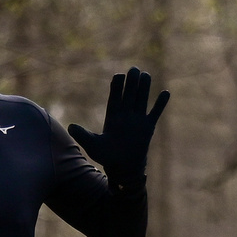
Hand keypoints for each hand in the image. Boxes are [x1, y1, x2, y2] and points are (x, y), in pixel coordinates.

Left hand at [68, 66, 169, 182]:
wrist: (123, 168)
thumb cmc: (106, 157)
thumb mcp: (93, 145)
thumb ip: (82, 135)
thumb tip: (70, 127)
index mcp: (112, 117)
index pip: (115, 97)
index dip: (117, 86)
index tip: (119, 75)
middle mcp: (125, 115)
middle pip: (129, 95)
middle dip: (131, 82)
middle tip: (134, 69)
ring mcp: (137, 120)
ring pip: (141, 100)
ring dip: (144, 88)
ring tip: (146, 74)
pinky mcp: (148, 127)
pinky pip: (155, 113)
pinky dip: (160, 104)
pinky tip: (166, 92)